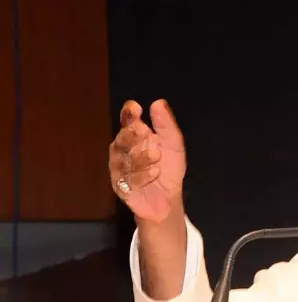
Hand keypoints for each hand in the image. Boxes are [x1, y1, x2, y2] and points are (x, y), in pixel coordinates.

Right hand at [109, 99, 185, 222]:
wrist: (169, 199)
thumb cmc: (169, 169)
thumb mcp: (173, 145)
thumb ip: (166, 125)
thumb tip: (158, 102)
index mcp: (135, 136)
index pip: (127, 121)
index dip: (129, 113)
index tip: (136, 108)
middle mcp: (123, 150)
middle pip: (121, 138)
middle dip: (131, 134)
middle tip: (144, 131)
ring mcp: (120, 168)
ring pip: (123, 159)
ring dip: (141, 156)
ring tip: (156, 155)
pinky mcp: (121, 187)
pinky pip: (127, 179)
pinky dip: (142, 175)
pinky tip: (154, 173)